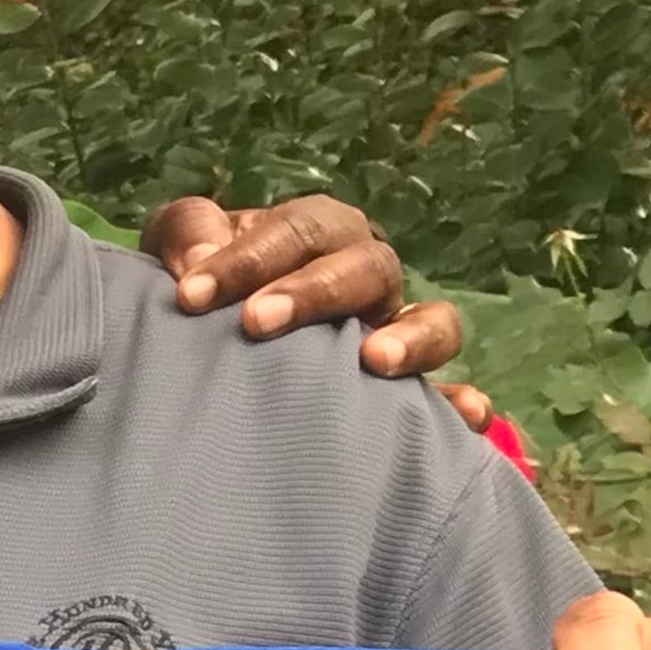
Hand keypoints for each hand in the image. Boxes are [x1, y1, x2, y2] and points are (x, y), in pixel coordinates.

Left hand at [143, 194, 464, 379]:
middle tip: (256, 323)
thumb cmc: (206, 284)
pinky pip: (449, 392)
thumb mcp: (184, 252)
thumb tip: (196, 261)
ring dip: (411, 337)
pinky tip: (466, 419)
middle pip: (367, 266)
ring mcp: (395, 331)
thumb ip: (186, 235)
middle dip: (313, 292)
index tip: (190, 294)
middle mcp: (368, 274)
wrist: (215, 339)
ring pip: (433, 320)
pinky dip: (463, 401)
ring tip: (375, 362)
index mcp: (320, 233)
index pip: (299, 230)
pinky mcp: (407, 389)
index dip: (248, 258)